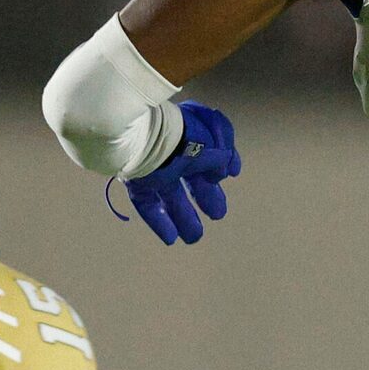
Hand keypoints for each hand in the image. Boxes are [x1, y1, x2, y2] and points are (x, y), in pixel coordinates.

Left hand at [121, 103, 238, 244]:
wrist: (142, 135)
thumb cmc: (180, 133)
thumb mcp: (211, 142)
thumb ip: (220, 157)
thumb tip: (221, 170)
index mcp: (190, 131)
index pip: (210, 146)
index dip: (224, 159)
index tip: (233, 173)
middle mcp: (171, 148)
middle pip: (191, 175)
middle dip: (206, 195)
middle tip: (218, 214)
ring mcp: (152, 165)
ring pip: (171, 194)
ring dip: (184, 216)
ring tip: (194, 237)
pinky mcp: (136, 181)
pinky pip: (147, 203)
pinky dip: (160, 221)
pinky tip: (171, 238)